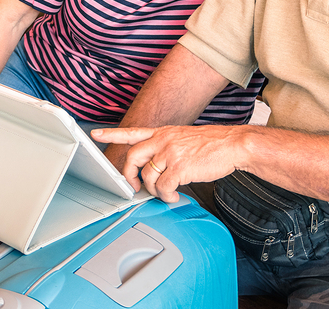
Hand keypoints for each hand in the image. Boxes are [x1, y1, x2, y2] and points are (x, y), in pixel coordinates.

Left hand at [93, 124, 246, 202]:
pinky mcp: (180, 167)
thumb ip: (167, 148)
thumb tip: (157, 168)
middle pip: (133, 158)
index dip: (112, 134)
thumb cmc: (213, 144)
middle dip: (129, 176)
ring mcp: (171, 153)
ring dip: (154, 191)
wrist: (233, 144)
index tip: (96, 134)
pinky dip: (167, 197)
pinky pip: (163, 188)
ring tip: (166, 194)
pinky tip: (174, 196)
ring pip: (147, 177)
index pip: (132, 132)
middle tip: (134, 188)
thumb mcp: (184, 138)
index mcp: (163, 133)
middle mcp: (164, 140)